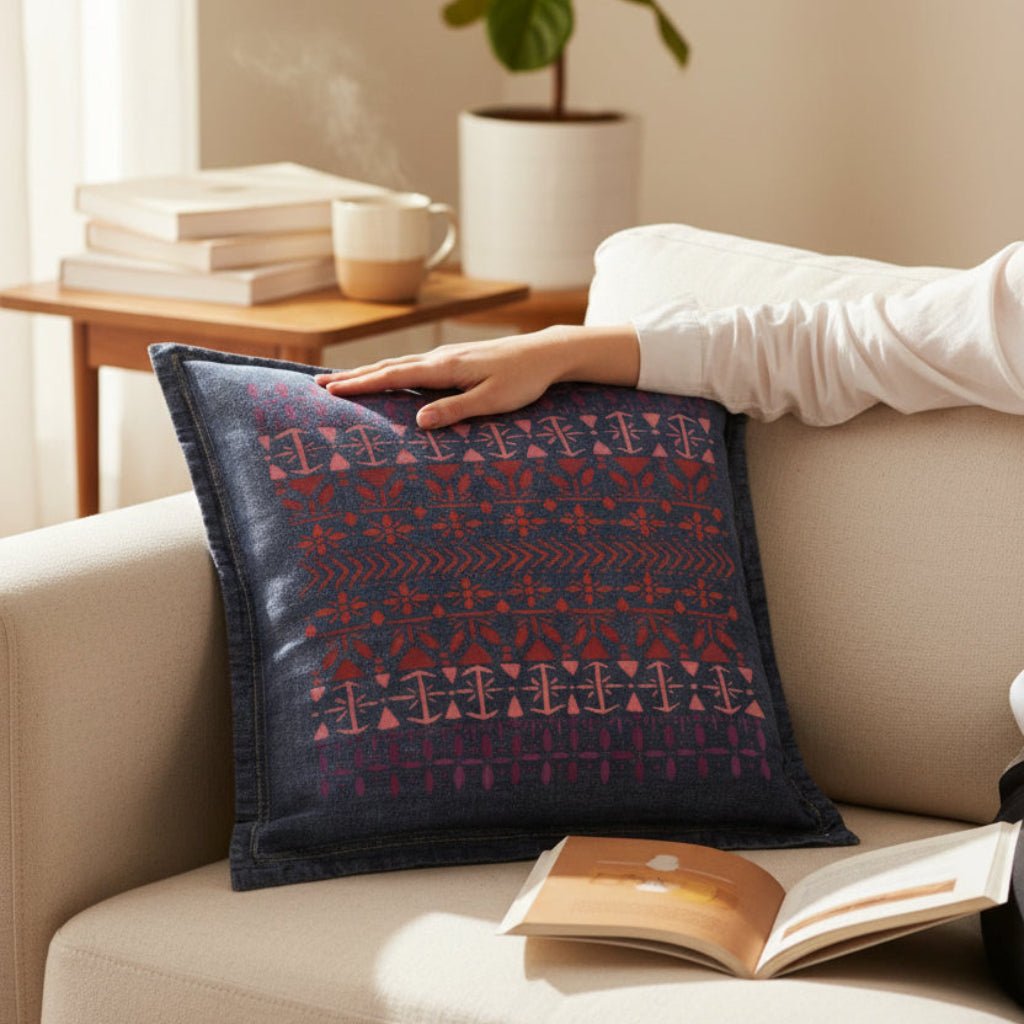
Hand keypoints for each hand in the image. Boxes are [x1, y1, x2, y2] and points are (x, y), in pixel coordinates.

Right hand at [315, 324, 639, 428]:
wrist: (545, 354)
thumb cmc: (523, 381)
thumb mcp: (492, 401)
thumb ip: (456, 411)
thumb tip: (418, 422)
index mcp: (444, 368)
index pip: (392, 376)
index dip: (361, 385)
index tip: (331, 390)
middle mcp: (439, 358)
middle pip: (387, 366)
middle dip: (353, 376)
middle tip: (319, 384)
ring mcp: (446, 357)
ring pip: (398, 364)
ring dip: (368, 372)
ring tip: (342, 380)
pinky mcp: (455, 360)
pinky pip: (412, 365)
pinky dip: (390, 370)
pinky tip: (385, 377)